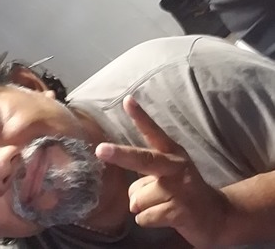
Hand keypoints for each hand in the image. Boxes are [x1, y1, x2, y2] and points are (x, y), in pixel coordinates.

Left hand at [96, 96, 229, 248]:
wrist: (219, 217)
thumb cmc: (184, 190)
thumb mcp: (168, 173)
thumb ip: (147, 173)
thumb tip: (130, 193)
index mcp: (171, 152)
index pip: (153, 132)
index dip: (140, 116)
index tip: (127, 100)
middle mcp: (176, 167)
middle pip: (143, 160)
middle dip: (120, 155)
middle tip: (100, 150)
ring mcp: (179, 190)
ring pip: (137, 198)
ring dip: (142, 206)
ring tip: (162, 205)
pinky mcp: (180, 212)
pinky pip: (144, 217)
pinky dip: (147, 220)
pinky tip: (165, 217)